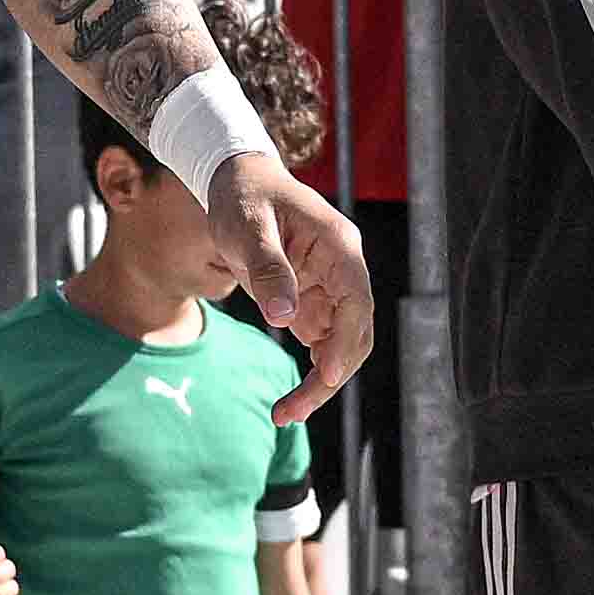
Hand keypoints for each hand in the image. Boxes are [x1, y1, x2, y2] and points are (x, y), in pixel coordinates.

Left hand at [210, 162, 372, 415]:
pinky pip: (323, 343)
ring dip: (322, 381)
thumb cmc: (244, 197)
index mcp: (338, 247)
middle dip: (330, 376)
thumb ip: (268, 269)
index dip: (347, 343)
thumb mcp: (248, 228)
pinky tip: (291, 399)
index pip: (357, 303)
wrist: (237, 181)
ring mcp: (331, 288)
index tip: (327, 377)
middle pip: (355, 333)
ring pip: (342, 344)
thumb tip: (283, 317)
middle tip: (291, 411)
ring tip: (285, 413)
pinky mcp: (314, 301)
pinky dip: (312, 371)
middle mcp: (343, 270)